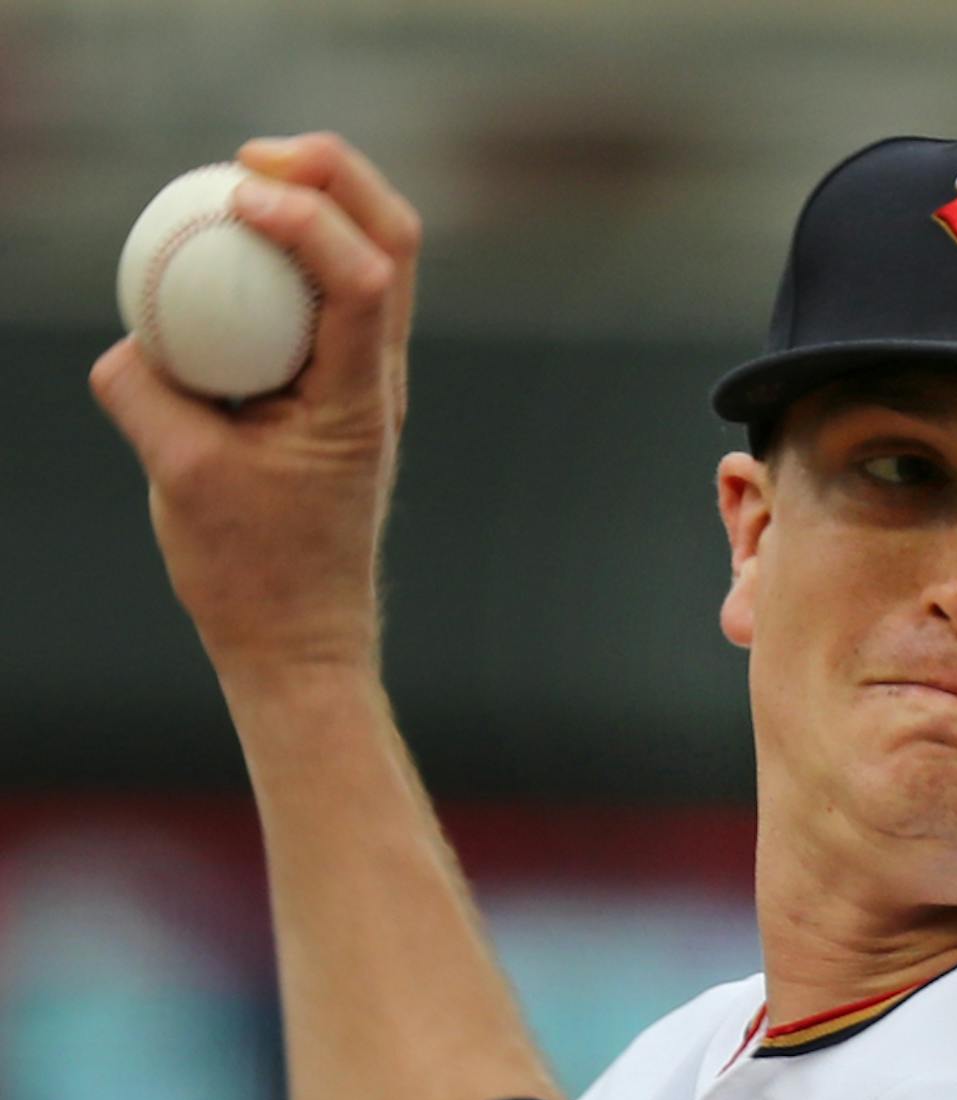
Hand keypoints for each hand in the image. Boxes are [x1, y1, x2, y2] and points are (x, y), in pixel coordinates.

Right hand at [89, 133, 420, 681]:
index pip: (366, 276)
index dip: (309, 211)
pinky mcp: (340, 394)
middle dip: (331, 173)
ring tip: (243, 185)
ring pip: (373, 258)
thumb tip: (125, 339)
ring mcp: (367, 385)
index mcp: (360, 401)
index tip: (237, 195)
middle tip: (249, 159)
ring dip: (319, 203)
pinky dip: (292, 256)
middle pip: (393, 238)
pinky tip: (231, 251)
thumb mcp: (179, 477)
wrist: (298, 646)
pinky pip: (329, 297)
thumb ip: (143, 390)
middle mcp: (380, 382)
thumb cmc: (251, 576)